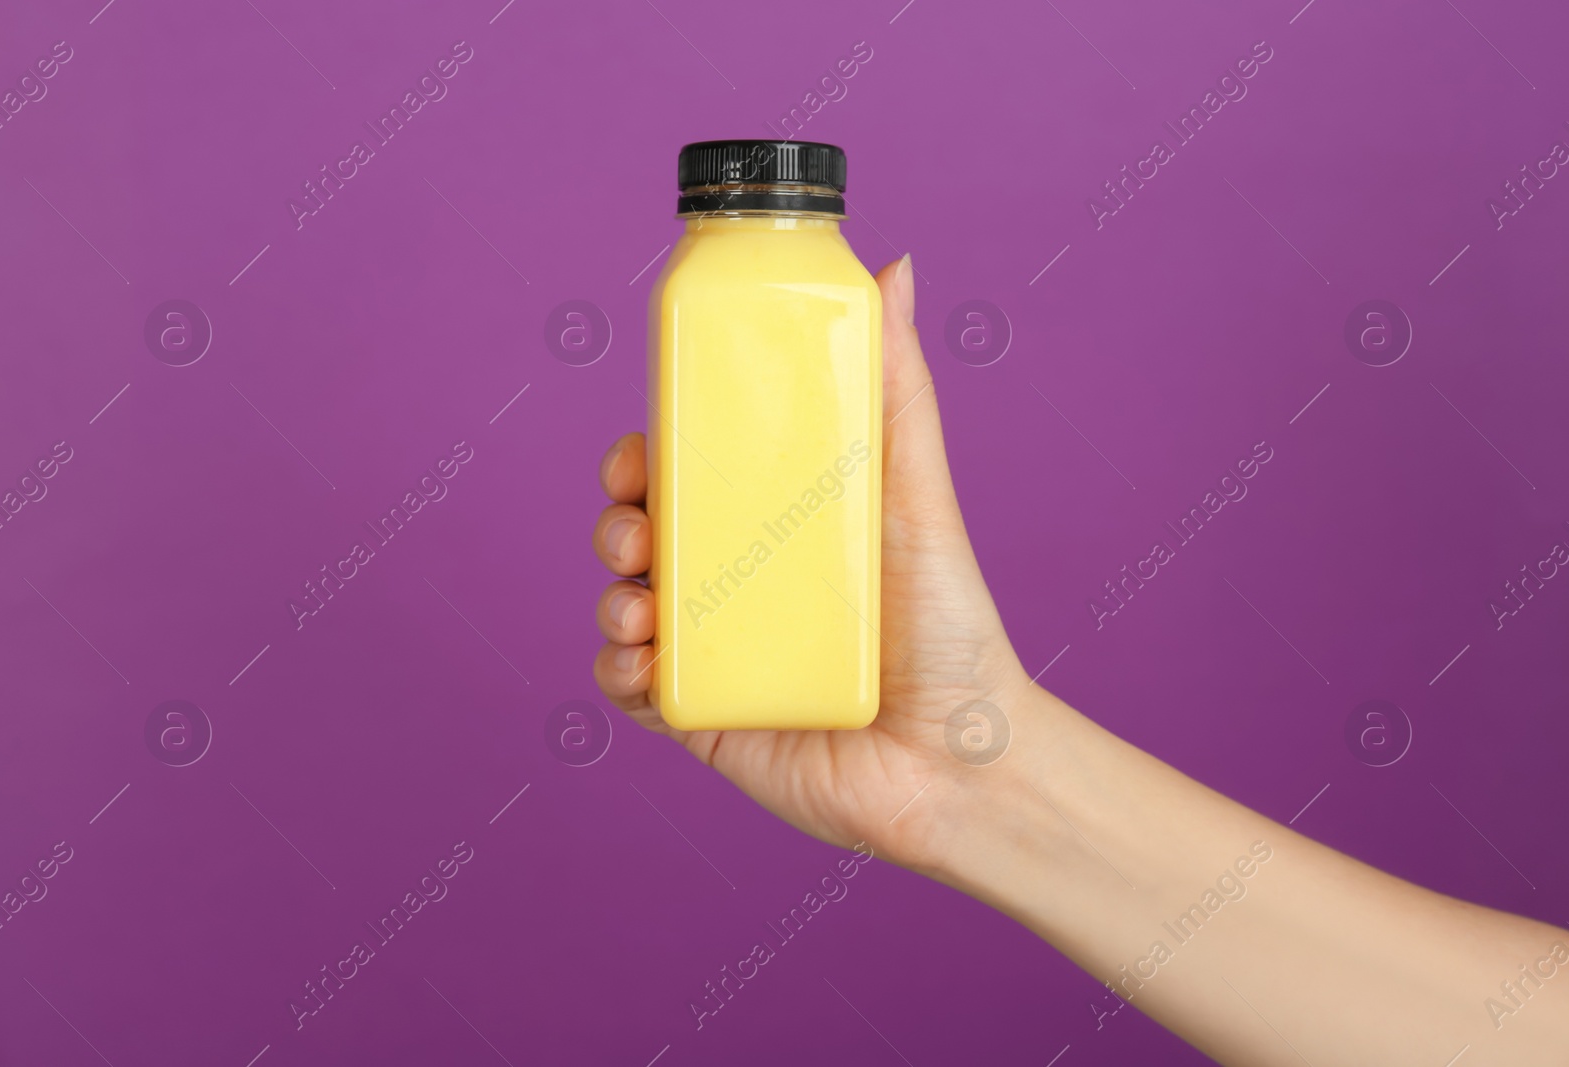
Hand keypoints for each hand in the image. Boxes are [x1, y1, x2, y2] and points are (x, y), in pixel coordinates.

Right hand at [591, 255, 1038, 868]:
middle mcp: (739, 583)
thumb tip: (896, 267)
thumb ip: (900, 387)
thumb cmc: (950, 628)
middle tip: (635, 526)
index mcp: (777, 526)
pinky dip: (618, 668)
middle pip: (643, 532)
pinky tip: (642, 659)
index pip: (691, 474)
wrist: (959, 762)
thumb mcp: (916, 497)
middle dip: (616, 520)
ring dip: (609, 590)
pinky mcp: (704, 718)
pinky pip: (633, 688)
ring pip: (624, 603)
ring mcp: (717, 651)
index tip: (640, 451)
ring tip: (641, 601)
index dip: (648, 456)